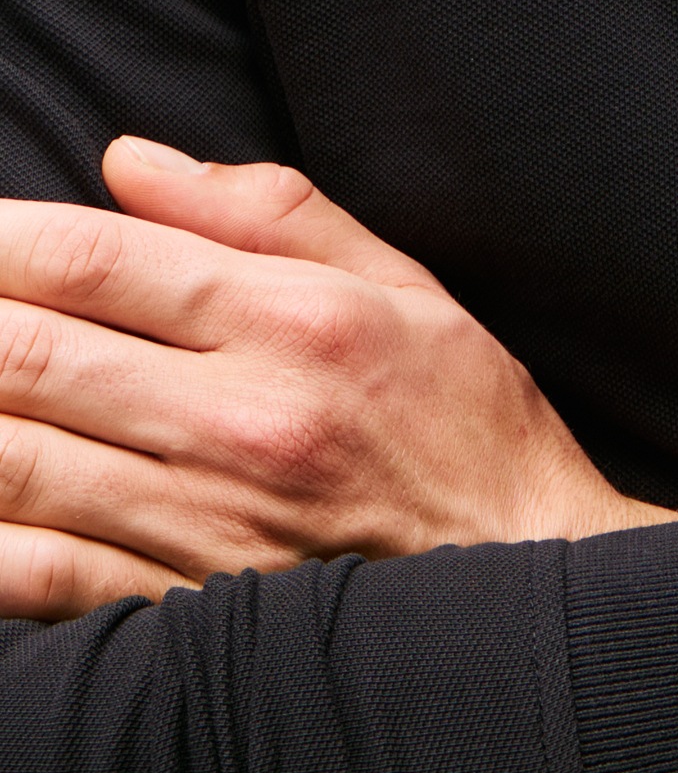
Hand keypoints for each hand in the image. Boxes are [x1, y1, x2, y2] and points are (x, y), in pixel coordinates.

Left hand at [0, 140, 677, 618]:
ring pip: (10, 461)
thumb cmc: (466, 425)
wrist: (531, 589)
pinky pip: (33, 577)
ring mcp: (201, 525)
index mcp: (294, 320)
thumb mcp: (401, 285)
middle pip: (31, 352)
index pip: (99, 258)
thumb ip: (268, 214)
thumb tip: (130, 160)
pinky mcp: (180, 611)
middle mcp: (238, 418)